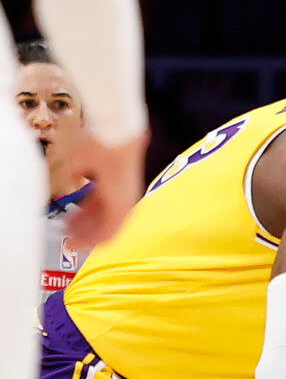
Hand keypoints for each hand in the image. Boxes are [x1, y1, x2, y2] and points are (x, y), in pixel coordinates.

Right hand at [66, 129, 148, 245]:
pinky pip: (109, 230)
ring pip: (106, 229)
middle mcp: (120, 196)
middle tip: (68, 236)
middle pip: (101, 219)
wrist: (115, 135)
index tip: (68, 222)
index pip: (96, 206)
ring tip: (71, 243)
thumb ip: (77, 175)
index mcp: (112, 184)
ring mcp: (124, 202)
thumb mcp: (80, 161)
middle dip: (82, 229)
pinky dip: (94, 238)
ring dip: (86, 237)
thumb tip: (73, 181)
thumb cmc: (98, 142)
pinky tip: (81, 243)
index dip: (81, 216)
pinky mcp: (123, 207)